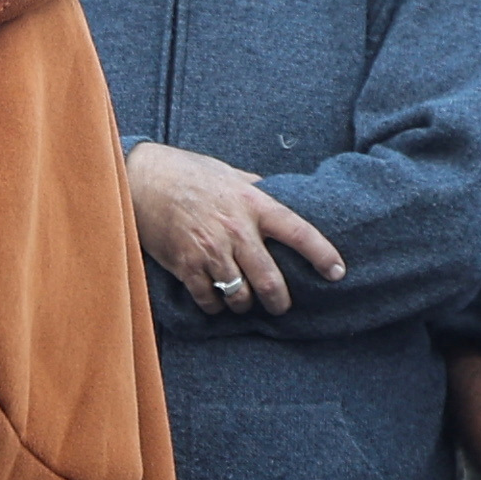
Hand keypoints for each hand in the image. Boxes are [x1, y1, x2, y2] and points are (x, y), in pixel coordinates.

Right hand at [127, 144, 347, 320]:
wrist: (142, 180)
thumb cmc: (189, 174)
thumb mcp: (231, 175)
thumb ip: (257, 191)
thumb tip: (282, 198)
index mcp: (253, 204)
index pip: (298, 232)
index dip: (322, 254)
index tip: (338, 272)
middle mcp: (236, 229)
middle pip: (270, 280)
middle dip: (280, 301)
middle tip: (281, 305)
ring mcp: (210, 250)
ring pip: (240, 295)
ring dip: (245, 304)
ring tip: (243, 300)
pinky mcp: (185, 265)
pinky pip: (209, 299)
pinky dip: (215, 306)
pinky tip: (215, 301)